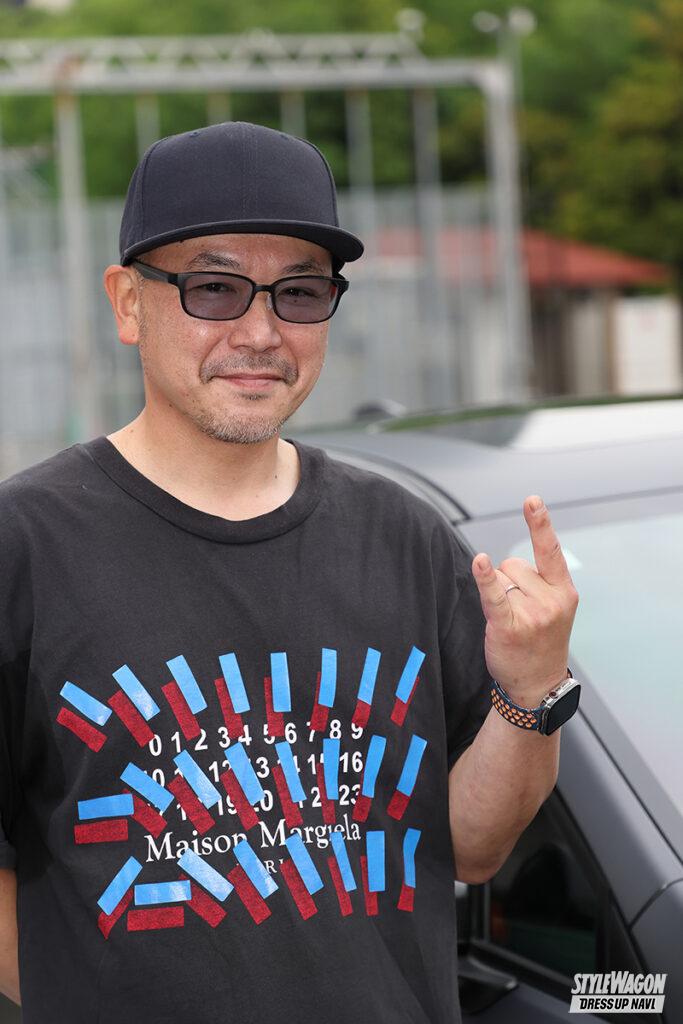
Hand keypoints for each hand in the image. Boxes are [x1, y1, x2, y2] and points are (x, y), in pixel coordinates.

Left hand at [471, 495, 578, 706]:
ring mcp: (533, 613)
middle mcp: (551, 600)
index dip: (539, 523)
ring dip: (498, 596)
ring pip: (499, 580)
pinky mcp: (510, 626)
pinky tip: (479, 562)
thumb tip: (499, 565)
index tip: (531, 500)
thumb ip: (538, 582)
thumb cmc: (539, 642)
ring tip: (511, 622)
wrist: (537, 684)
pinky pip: (493, 595)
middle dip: (508, 583)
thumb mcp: (553, 608)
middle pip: (513, 565)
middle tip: (519, 614)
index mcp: (564, 591)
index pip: (550, 550)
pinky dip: (484, 578)